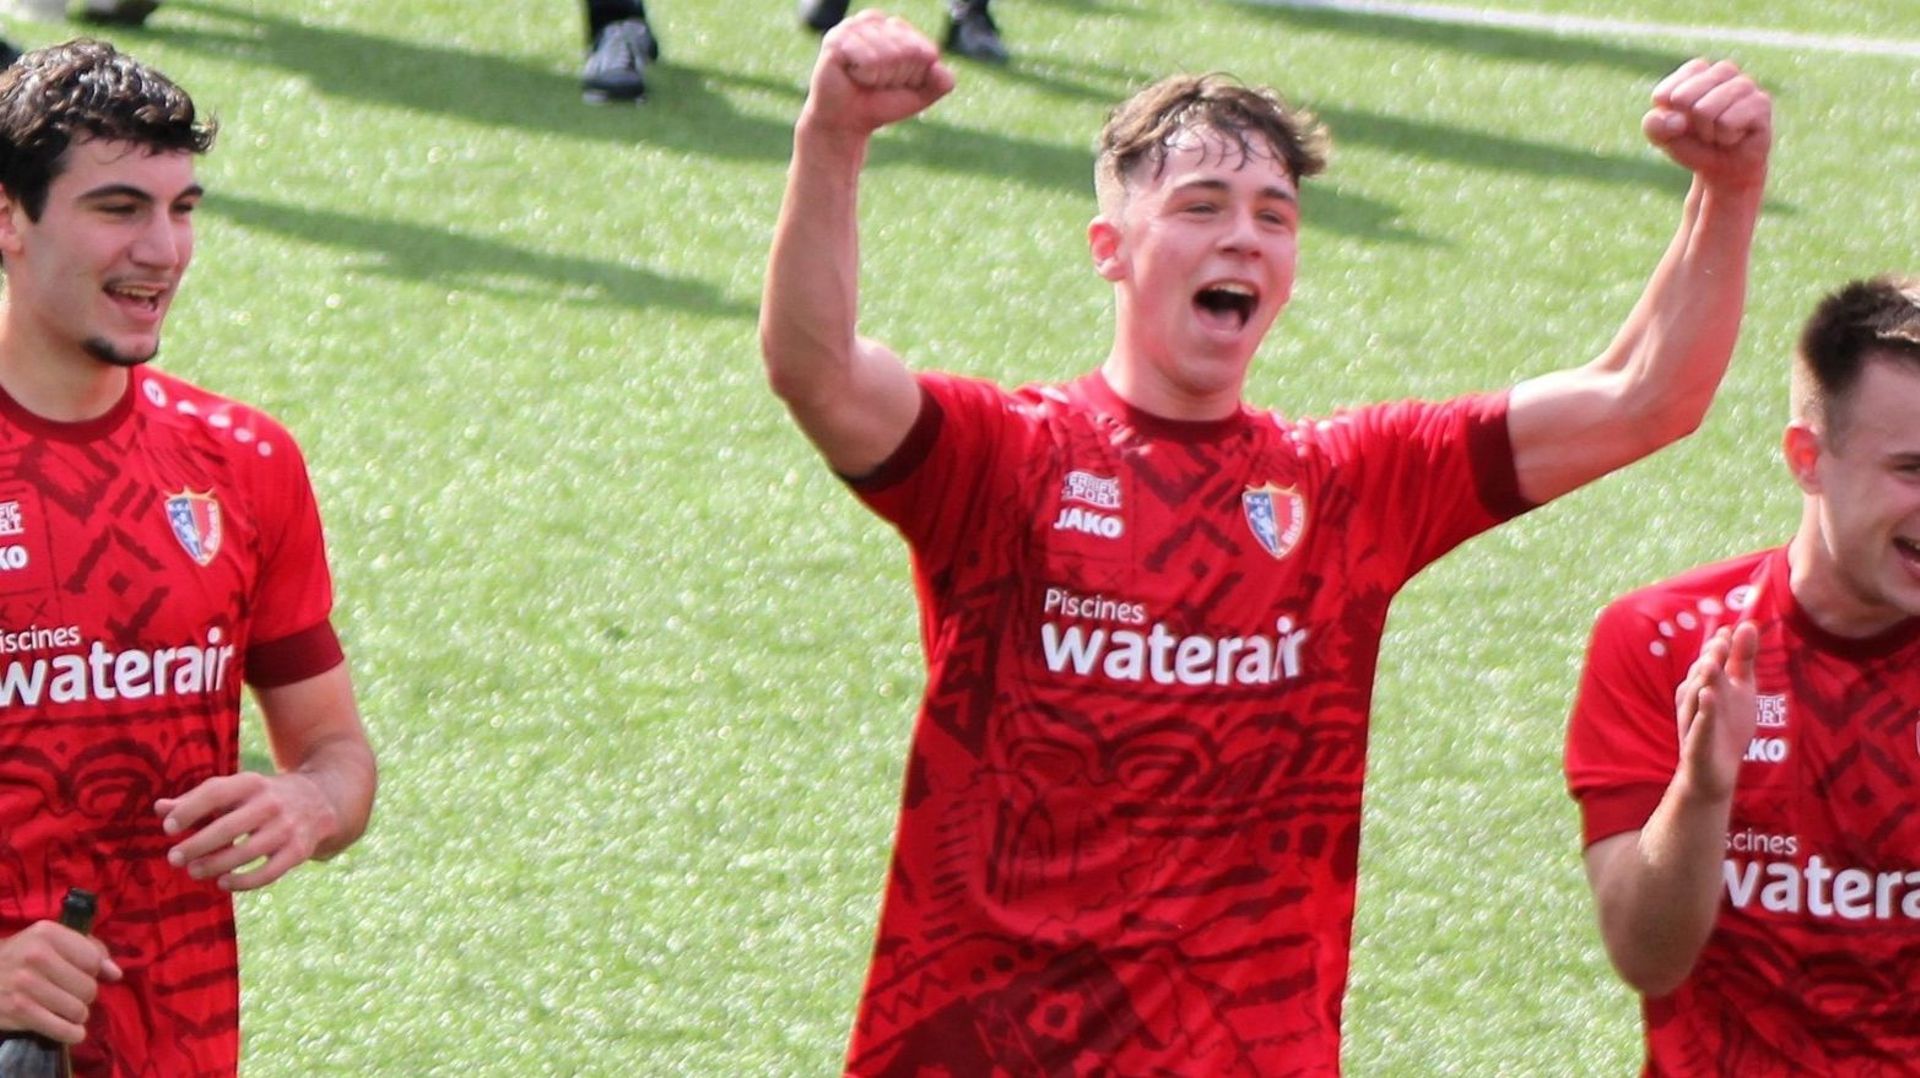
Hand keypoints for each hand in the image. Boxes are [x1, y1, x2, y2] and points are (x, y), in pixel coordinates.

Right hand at [0, 923, 120, 1043]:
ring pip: (78, 1010)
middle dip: (85, 995)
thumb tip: (115, 974)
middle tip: (71, 994)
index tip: (83, 974)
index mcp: (48, 934)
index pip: (93, 960)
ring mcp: (26, 985)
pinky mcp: (18, 1011)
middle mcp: (37, 956)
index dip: (94, 971)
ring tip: (68, 1010)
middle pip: (88, 987)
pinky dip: (71, 1034)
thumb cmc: (20, 956)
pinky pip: (61, 1029)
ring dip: (78, 1015)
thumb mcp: (50, 941)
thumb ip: (88, 950)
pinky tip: (72, 1031)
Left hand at [156, 771, 339, 891]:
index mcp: (252, 783)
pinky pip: (268, 872)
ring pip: (245, 853)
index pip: (215, 793)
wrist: (321, 800)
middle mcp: (271, 803)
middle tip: (174, 858)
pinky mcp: (299, 850)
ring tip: (194, 871)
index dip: (189, 810)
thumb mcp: (236, 790)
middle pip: (227, 827)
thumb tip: (159, 809)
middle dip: (196, 845)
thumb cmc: (263, 797)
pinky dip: (243, 882)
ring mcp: (287, 828)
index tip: (168, 828)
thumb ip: (197, 800)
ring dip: (215, 865)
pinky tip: (224, 883)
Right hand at [802, 10, 955, 139]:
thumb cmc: (880, 104)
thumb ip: (940, 83)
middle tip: (877, 83)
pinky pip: (867, 58)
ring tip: (863, 79)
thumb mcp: (919, 96)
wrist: (846, 123)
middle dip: (895, 76)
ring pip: (887, 54)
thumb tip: (939, 65)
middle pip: (907, 50)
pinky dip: (864, 75)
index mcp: (895, 27)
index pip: (924, 49)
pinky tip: (851, 75)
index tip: (895, 82)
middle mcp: (874, 20)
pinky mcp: (836, 40)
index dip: (913, 74)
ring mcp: (853, 27)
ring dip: (878, 77)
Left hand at [1643, 59, 1770, 191]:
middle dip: (1687, 125)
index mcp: (1696, 71)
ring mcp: (1744, 84)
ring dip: (1707, 132)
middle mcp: (1722, 71)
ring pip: (1705, 110)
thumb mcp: (1663, 137)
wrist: (1725, 169)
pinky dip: (1725, 137)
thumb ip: (1654, 126)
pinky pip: (1727, 122)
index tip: (1681, 123)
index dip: (1669, 118)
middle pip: (1683, 98)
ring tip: (1719, 132)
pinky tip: (1735, 135)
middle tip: (1703, 130)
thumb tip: (1676, 120)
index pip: (1668, 92)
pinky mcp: (1761, 102)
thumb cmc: (1693, 144)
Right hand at [1673, 622, 1758, 800]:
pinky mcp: (1696, 745)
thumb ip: (1743, 658)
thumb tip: (1747, 625)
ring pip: (1696, 698)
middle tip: (1722, 642)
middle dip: (1710, 659)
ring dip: (1703, 681)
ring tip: (1713, 664)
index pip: (1709, 660)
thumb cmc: (1725, 728)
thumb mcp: (1741, 690)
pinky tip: (1709, 697)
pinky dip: (1703, 712)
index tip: (1729, 630)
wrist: (1714, 774)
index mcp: (1702, 685)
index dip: (1718, 646)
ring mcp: (1693, 722)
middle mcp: (1693, 701)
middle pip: (1700, 676)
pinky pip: (1699, 726)